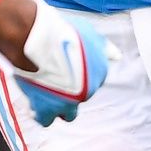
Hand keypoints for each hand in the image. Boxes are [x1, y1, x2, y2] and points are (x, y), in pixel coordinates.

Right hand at [8, 0, 119, 126]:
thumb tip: (116, 56)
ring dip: (58, 106)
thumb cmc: (58, 31)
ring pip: (67, 115)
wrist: (34, 38)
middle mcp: (88, 91)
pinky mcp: (47, 110)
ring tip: (44, 93)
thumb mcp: (88, 32)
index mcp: (100, 72)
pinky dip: (40, 112)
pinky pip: (45, 119)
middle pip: (81, 97)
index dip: (78, 73)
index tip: (65, 65)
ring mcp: (68, 103)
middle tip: (54, 78)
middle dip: (70, 91)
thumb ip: (102, 47)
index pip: (93, 80)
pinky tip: (34, 100)